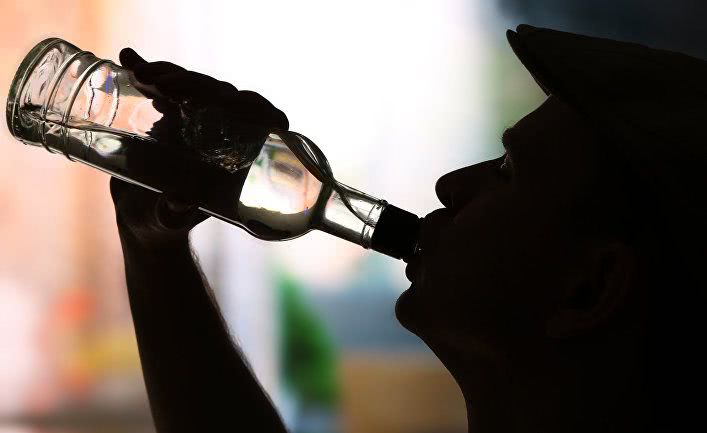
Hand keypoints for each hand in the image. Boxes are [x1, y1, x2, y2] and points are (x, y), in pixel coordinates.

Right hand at [112, 47, 288, 247]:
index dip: (255, 107)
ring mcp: (195, 118)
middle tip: (166, 87)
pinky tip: (128, 59)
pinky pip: (162, 84)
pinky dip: (146, 70)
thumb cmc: (166, 222)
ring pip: (192, 84)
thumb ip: (176, 212)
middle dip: (197, 85)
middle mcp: (221, 131)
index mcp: (236, 154)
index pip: (262, 120)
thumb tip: (180, 200)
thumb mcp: (171, 220)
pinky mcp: (168, 112)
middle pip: (222, 95)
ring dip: (170, 74)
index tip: (228, 103)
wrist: (141, 215)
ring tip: (142, 75)